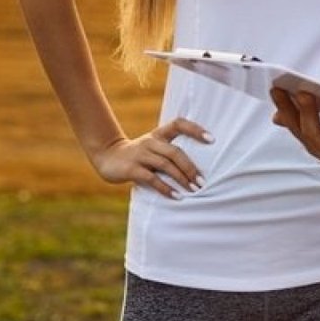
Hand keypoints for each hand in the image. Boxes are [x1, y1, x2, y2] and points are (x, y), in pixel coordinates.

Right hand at [90, 117, 210, 198]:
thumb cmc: (138, 155)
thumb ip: (170, 153)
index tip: (212, 139)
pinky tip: (176, 196)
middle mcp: (150, 142)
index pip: (178, 124)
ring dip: (181, 178)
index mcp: (158, 134)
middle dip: (191, 168)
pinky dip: (166, 188)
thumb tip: (198, 169)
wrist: (107, 157)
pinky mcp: (132, 169)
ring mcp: (140, 155)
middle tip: (202, 182)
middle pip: (175, 152)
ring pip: (165, 165)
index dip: (195, 129)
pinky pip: (152, 179)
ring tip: (193, 190)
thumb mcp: (153, 147)